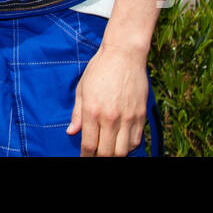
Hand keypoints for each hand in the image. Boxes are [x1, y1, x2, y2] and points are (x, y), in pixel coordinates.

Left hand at [66, 41, 148, 156]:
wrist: (124, 54)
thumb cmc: (99, 69)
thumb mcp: (82, 89)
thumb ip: (77, 113)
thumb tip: (71, 131)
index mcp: (93, 111)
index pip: (89, 145)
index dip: (85, 157)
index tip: (84, 158)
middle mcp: (111, 118)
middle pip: (107, 153)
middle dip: (99, 158)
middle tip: (96, 155)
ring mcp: (128, 118)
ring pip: (123, 152)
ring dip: (115, 154)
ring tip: (109, 150)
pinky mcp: (141, 115)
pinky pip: (136, 141)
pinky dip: (128, 146)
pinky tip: (121, 142)